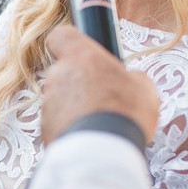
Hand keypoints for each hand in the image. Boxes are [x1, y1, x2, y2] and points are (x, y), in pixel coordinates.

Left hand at [42, 25, 158, 144]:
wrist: (101, 153)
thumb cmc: (125, 113)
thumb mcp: (144, 88)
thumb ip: (131, 77)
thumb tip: (129, 79)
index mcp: (80, 57)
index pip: (61, 35)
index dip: (69, 42)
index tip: (81, 52)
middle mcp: (58, 75)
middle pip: (63, 71)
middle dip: (78, 81)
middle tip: (101, 97)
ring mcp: (48, 102)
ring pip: (60, 97)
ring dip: (74, 106)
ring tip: (98, 122)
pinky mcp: (43, 126)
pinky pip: (57, 120)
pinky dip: (69, 126)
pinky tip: (88, 136)